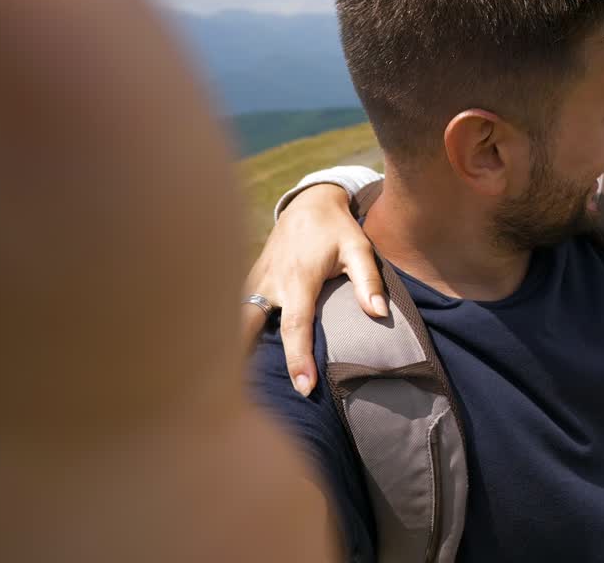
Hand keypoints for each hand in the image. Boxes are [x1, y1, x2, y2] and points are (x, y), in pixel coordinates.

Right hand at [242, 184, 384, 395]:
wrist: (308, 203)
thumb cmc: (337, 229)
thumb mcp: (359, 248)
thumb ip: (369, 281)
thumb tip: (378, 313)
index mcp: (299, 280)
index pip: (296, 327)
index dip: (298, 359)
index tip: (304, 387)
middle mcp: (270, 283)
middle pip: (246, 328)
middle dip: (240, 361)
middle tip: (241, 400)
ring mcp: (254, 282)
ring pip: (234, 321)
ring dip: (230, 349)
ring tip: (225, 389)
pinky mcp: (248, 281)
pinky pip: (235, 312)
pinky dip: (230, 334)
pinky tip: (231, 359)